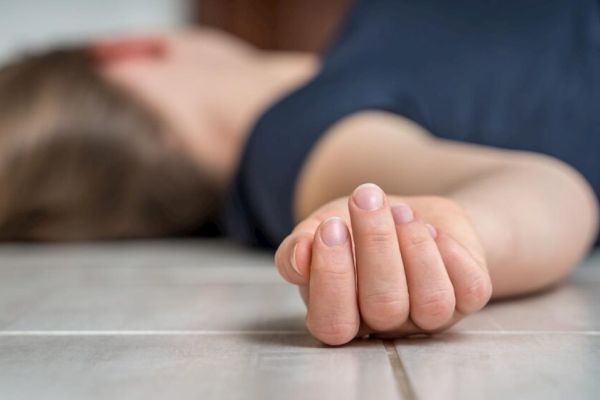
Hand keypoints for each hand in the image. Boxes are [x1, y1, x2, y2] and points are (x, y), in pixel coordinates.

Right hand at [275, 183, 491, 344]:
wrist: (404, 213)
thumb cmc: (354, 228)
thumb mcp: (319, 228)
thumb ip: (299, 247)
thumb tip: (298, 259)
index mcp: (343, 316)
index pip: (333, 322)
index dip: (332, 276)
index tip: (331, 226)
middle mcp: (386, 325)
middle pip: (383, 306)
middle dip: (375, 245)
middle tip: (366, 199)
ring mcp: (429, 316)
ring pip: (431, 302)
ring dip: (414, 247)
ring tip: (400, 209)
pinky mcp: (467, 299)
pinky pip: (471, 289)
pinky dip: (452, 253)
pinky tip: (433, 230)